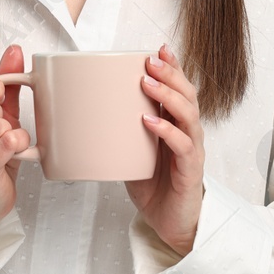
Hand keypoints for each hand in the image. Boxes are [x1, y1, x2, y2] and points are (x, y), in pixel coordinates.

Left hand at [125, 44, 204, 256]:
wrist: (171, 225)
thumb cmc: (153, 187)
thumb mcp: (131, 153)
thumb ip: (117, 133)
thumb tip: (81, 115)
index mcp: (175, 125)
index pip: (178, 89)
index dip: (172, 67)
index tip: (159, 48)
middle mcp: (187, 133)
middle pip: (187, 94)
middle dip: (170, 73)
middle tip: (150, 59)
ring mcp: (191, 151)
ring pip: (188, 115)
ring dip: (168, 95)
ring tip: (147, 81)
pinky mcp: (190, 171)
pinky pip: (183, 146)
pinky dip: (167, 131)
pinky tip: (151, 121)